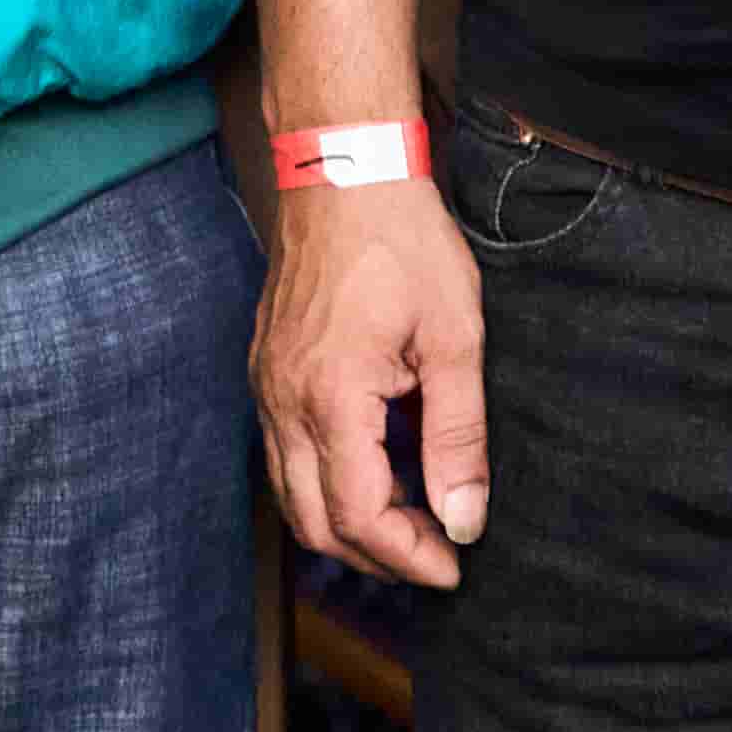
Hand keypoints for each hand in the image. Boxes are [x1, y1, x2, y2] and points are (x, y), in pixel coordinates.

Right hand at [257, 174, 490, 587]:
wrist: (344, 168)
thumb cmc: (402, 240)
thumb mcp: (455, 336)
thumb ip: (459, 435)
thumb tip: (465, 517)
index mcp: (330, 398)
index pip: (359, 517)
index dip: (408, 556)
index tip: (455, 563)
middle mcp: (283, 402)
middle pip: (315, 523)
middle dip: (377, 557)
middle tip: (436, 554)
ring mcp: (266, 387)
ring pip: (292, 495)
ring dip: (348, 524)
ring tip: (412, 520)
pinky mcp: (266, 371)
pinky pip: (285, 455)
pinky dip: (327, 482)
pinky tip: (376, 469)